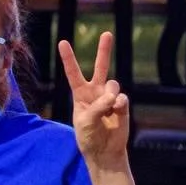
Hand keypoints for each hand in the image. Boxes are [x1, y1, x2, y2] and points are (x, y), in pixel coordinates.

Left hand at [60, 32, 129, 166]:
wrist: (104, 151)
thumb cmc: (88, 136)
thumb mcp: (85, 121)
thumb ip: (97, 106)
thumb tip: (113, 95)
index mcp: (80, 94)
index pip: (73, 73)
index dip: (69, 58)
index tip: (62, 42)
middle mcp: (95, 92)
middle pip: (100, 67)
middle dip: (104, 50)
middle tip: (107, 34)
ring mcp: (110, 97)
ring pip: (112, 84)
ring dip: (109, 96)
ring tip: (107, 109)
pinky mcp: (122, 105)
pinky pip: (122, 98)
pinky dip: (119, 105)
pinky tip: (116, 113)